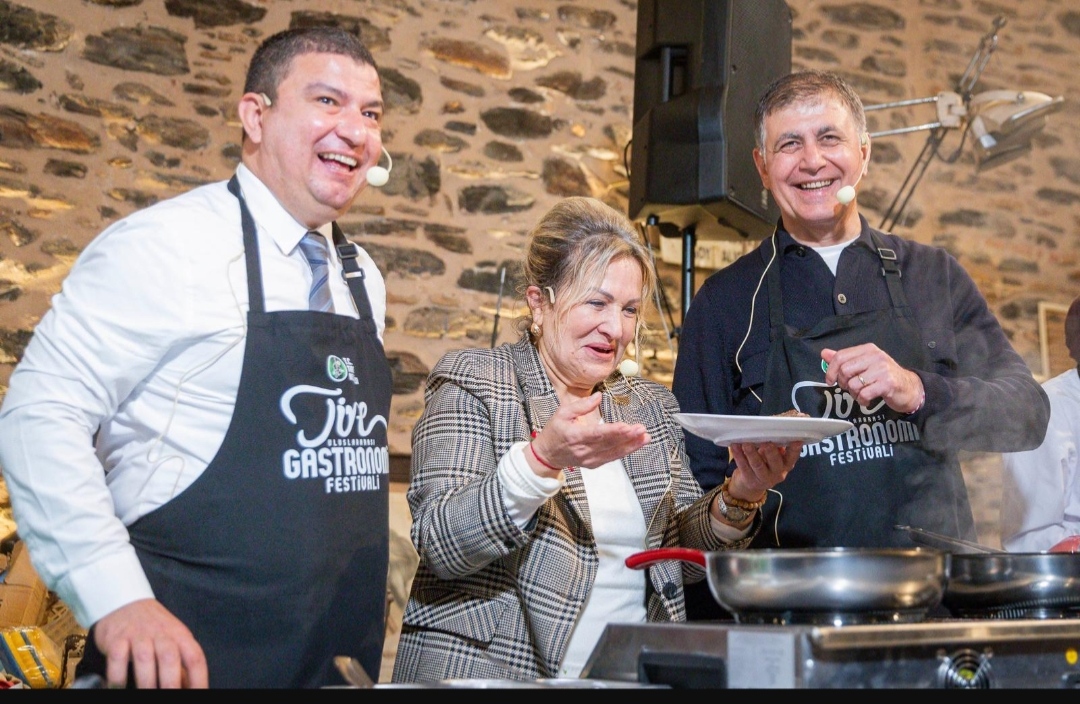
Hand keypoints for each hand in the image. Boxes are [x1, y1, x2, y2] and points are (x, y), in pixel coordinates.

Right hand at [93, 598, 207, 688]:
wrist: (125, 601)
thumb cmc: (154, 627)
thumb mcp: (173, 639)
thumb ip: (181, 663)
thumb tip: (189, 688)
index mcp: (181, 636)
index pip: (195, 658)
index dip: (198, 679)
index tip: (197, 694)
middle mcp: (161, 634)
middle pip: (170, 658)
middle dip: (170, 683)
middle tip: (169, 696)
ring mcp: (138, 635)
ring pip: (144, 659)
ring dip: (145, 682)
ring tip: (144, 695)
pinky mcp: (116, 638)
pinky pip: (117, 658)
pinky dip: (117, 677)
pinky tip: (118, 688)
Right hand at [528, 392, 648, 473]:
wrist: (547, 455)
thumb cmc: (554, 432)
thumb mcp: (562, 413)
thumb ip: (581, 405)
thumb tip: (599, 396)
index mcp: (574, 436)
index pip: (596, 434)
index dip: (613, 431)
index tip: (626, 426)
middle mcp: (583, 450)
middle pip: (609, 444)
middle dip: (627, 437)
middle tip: (642, 429)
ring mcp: (590, 459)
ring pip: (614, 452)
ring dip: (631, 445)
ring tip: (645, 437)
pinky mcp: (594, 463)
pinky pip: (612, 457)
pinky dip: (626, 451)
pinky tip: (637, 444)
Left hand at [726, 440, 801, 501]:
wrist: (751, 486)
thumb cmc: (765, 464)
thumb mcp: (774, 458)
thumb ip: (776, 448)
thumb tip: (775, 433)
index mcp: (786, 465)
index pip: (792, 457)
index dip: (795, 450)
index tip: (796, 441)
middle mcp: (777, 473)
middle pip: (775, 463)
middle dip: (771, 452)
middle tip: (767, 443)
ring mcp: (763, 478)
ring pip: (757, 465)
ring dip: (752, 453)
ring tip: (746, 443)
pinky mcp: (749, 480)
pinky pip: (743, 466)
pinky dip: (738, 455)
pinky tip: (734, 446)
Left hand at [822, 344, 923, 413]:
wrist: (909, 387)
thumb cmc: (884, 376)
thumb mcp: (864, 364)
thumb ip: (845, 359)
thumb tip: (824, 353)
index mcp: (868, 349)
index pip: (840, 357)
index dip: (831, 370)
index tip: (830, 381)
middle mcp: (875, 356)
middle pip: (844, 371)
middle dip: (843, 383)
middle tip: (851, 388)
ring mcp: (882, 369)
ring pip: (853, 384)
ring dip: (854, 394)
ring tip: (861, 394)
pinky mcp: (887, 384)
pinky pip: (864, 394)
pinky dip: (862, 400)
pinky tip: (867, 400)